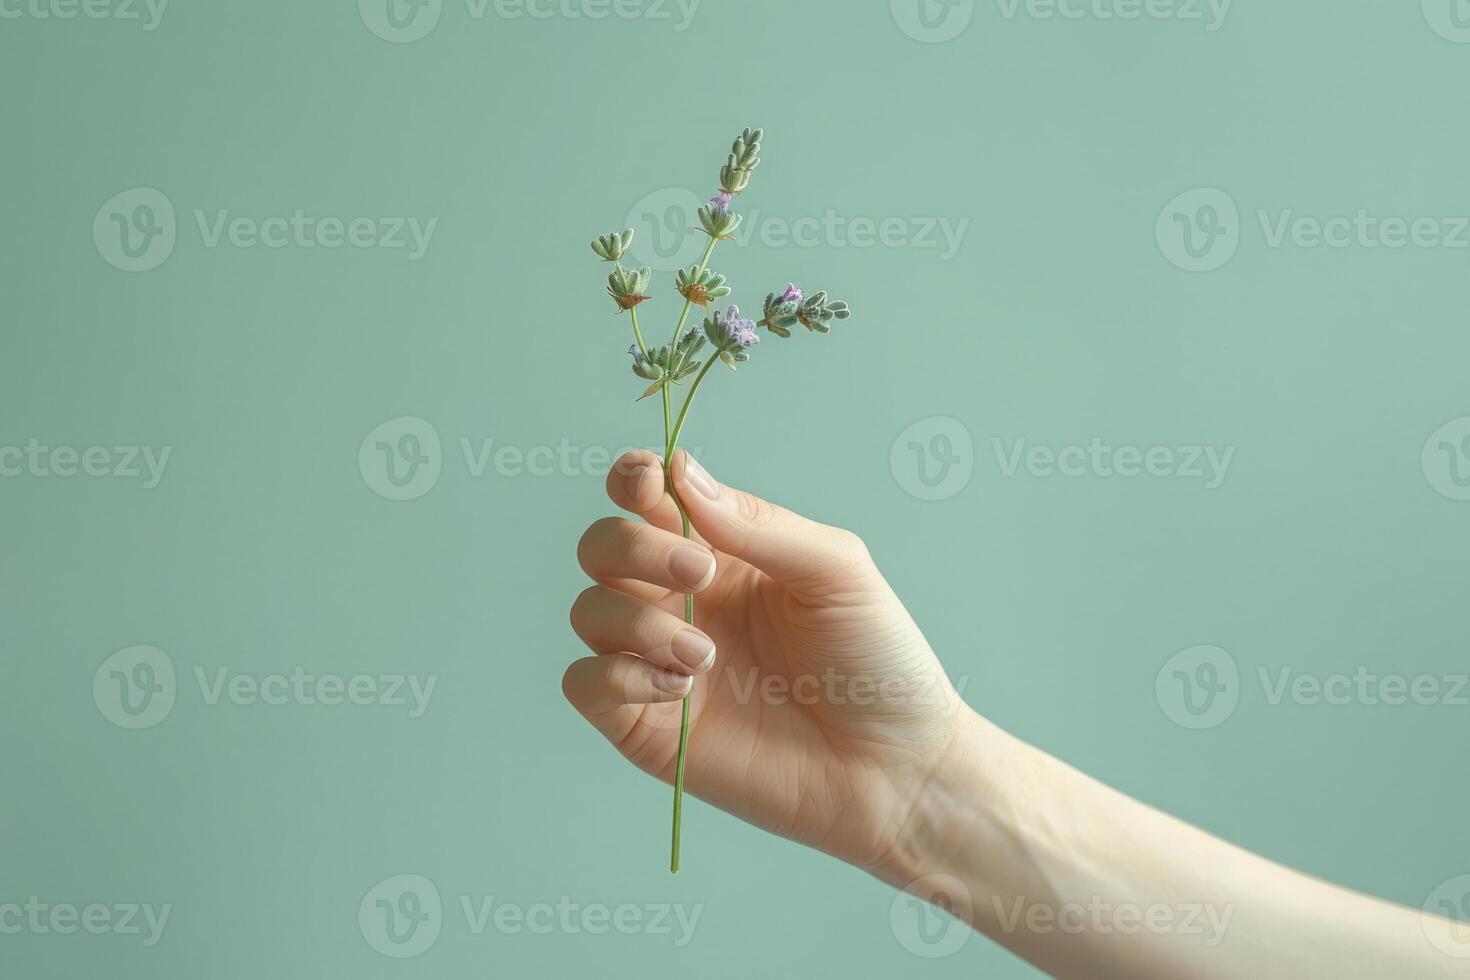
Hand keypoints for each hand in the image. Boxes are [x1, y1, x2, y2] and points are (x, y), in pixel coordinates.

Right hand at [563, 449, 965, 870]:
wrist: (895, 769)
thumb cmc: (879, 665)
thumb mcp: (837, 572)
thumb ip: (760, 525)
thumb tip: (682, 474)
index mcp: (725, 555)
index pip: (649, 501)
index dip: (632, 479)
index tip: (647, 482)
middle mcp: (683, 603)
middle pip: (603, 548)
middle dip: (633, 547)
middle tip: (700, 576)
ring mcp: (661, 663)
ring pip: (590, 611)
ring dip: (634, 619)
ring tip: (705, 653)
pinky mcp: (648, 727)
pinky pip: (585, 684)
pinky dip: (616, 674)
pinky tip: (680, 689)